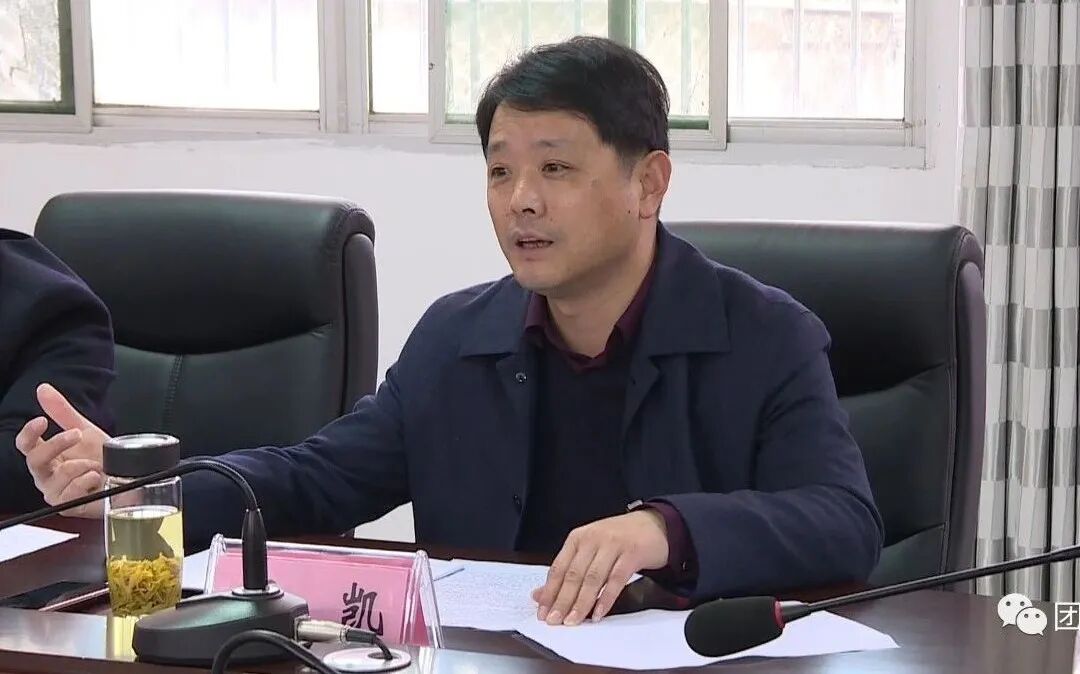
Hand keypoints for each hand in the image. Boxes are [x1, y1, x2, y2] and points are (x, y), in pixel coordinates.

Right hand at [14, 383, 109, 517]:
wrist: (130, 476)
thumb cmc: (105, 457)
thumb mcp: (86, 430)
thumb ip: (62, 411)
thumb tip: (42, 388)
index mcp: (48, 456)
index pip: (26, 445)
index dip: (29, 433)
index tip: (41, 421)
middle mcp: (48, 475)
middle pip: (35, 461)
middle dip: (57, 445)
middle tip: (77, 434)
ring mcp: (58, 492)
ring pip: (56, 478)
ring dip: (80, 466)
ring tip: (96, 464)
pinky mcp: (70, 506)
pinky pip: (69, 494)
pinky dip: (85, 482)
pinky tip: (97, 477)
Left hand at [531, 510, 668, 625]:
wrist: (654, 524)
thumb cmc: (619, 538)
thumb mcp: (590, 549)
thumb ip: (567, 570)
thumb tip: (540, 595)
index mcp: (578, 537)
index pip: (558, 567)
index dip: (549, 591)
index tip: (542, 611)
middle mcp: (593, 539)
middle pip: (574, 574)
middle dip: (562, 600)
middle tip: (555, 620)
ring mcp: (613, 545)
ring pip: (593, 578)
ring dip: (581, 603)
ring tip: (573, 621)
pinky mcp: (632, 554)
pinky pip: (616, 580)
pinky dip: (606, 599)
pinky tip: (598, 613)